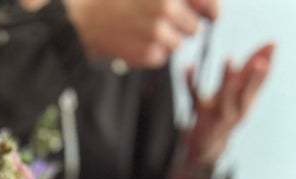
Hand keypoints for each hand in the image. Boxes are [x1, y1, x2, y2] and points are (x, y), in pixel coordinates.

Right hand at [64, 0, 217, 69]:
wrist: (83, 19)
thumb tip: (204, 7)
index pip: (209, 3)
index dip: (212, 10)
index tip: (212, 15)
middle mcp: (166, 7)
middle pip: (196, 28)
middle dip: (185, 26)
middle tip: (166, 21)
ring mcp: (157, 33)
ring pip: (179, 44)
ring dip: (168, 40)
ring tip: (147, 29)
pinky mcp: (147, 54)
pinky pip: (161, 57)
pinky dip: (152, 51)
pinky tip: (136, 39)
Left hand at [181, 44, 273, 175]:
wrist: (207, 145)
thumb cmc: (228, 112)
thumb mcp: (244, 95)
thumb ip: (256, 71)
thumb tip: (273, 43)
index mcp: (246, 104)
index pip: (259, 84)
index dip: (266, 67)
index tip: (272, 46)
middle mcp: (234, 112)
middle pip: (245, 95)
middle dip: (253, 79)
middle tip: (260, 62)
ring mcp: (216, 116)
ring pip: (224, 99)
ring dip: (227, 79)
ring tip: (230, 58)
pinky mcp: (198, 116)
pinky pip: (194, 98)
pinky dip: (190, 82)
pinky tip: (188, 67)